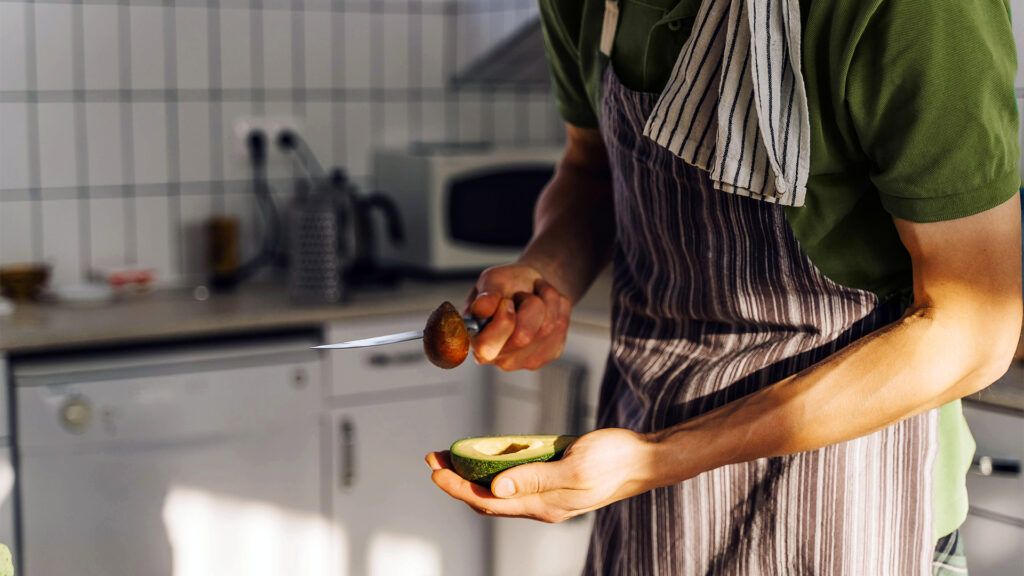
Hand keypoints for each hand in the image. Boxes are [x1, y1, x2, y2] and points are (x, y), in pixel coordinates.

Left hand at [425, 429, 655, 522]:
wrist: (646, 460)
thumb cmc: (616, 460)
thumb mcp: (575, 466)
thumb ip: (535, 478)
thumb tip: (496, 489)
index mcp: (544, 505)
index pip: (488, 501)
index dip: (457, 487)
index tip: (435, 471)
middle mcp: (542, 505)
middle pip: (488, 499)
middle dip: (457, 481)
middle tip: (434, 460)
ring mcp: (548, 496)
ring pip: (500, 491)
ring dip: (473, 475)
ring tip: (451, 457)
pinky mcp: (555, 482)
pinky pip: (517, 481)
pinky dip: (496, 470)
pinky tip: (487, 456)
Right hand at [466, 262, 571, 370]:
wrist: (532, 285)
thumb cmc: (507, 285)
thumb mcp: (492, 280)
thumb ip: (486, 295)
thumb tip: (481, 308)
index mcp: (476, 340)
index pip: (487, 347)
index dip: (502, 320)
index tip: (507, 301)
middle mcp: (498, 357)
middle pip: (523, 336)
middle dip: (528, 304)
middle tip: (522, 295)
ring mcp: (525, 360)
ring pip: (546, 328)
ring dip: (546, 300)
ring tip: (536, 295)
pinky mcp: (549, 354)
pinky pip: (560, 327)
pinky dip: (558, 306)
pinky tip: (547, 304)